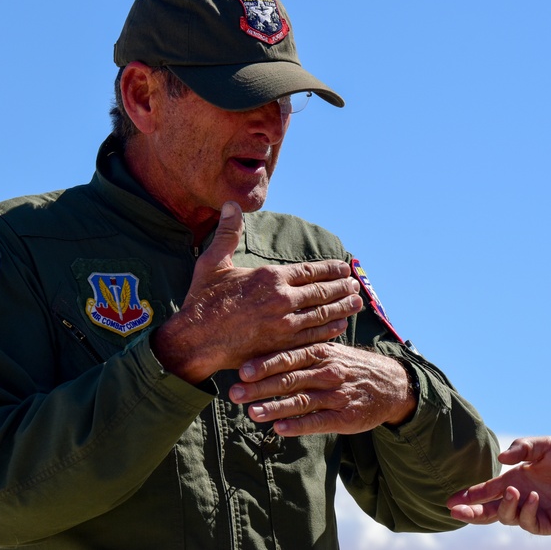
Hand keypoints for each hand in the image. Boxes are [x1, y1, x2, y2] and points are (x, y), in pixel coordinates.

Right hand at [152, 201, 363, 382]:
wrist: (194, 340)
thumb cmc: (202, 301)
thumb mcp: (213, 263)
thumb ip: (228, 233)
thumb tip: (230, 203)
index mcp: (270, 277)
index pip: (311, 271)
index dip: (331, 269)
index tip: (344, 268)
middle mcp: (282, 299)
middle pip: (322, 292)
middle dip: (341, 288)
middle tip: (355, 286)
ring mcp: (284, 324)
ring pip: (322, 314)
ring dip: (342, 308)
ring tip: (356, 303)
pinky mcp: (281, 346)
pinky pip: (313, 336)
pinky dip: (330, 330)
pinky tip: (340, 326)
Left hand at [229, 342, 416, 435]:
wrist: (392, 384)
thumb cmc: (349, 367)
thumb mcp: (329, 352)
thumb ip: (300, 353)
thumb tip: (260, 354)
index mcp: (321, 352)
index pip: (289, 356)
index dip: (265, 364)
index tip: (242, 370)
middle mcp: (328, 372)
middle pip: (290, 378)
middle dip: (261, 386)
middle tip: (235, 392)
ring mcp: (337, 395)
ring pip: (302, 401)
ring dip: (275, 407)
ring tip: (252, 413)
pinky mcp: (345, 417)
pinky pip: (318, 421)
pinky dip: (298, 425)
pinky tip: (280, 428)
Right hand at [446, 436, 550, 534]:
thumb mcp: (544, 446)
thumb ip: (522, 447)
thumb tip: (501, 457)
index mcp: (514, 480)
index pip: (486, 490)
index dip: (469, 495)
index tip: (451, 499)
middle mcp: (519, 498)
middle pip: (488, 510)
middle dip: (471, 511)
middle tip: (455, 510)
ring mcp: (531, 512)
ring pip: (505, 517)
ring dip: (504, 505)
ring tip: (514, 491)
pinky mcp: (545, 524)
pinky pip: (528, 522)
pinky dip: (526, 510)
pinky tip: (533, 497)